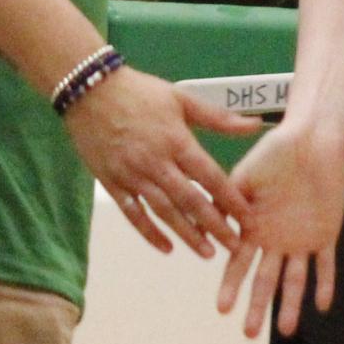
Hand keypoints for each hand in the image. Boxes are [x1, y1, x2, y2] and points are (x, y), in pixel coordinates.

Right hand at [63, 65, 259, 255]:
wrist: (89, 90)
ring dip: (187, 234)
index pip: (210, 176)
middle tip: (234, 246)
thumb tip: (254, 125)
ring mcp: (132, 175)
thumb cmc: (139, 92)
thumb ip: (218, 117)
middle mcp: (156, 162)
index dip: (231, 199)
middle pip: (190, 200)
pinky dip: (149, 232)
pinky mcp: (112, 182)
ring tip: (207, 252)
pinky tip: (166, 247)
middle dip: (214, 225)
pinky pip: (133, 213)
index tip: (248, 218)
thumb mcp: (181, 98)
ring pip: (164, 211)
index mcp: (176, 141)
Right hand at [215, 121, 343, 340]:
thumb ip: (228, 202)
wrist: (312, 140)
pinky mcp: (326, 233)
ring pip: (295, 280)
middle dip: (256, 306)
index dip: (231, 286)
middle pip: (264, 280)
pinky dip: (325, 283)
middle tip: (249, 334)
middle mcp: (275, 240)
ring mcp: (301, 239)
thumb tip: (203, 226)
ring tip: (286, 329)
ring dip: (290, 305)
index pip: (238, 263)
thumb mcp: (244, 176)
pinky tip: (322, 304)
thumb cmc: (275, 153)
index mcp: (253, 227)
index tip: (222, 308)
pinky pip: (326, 264)